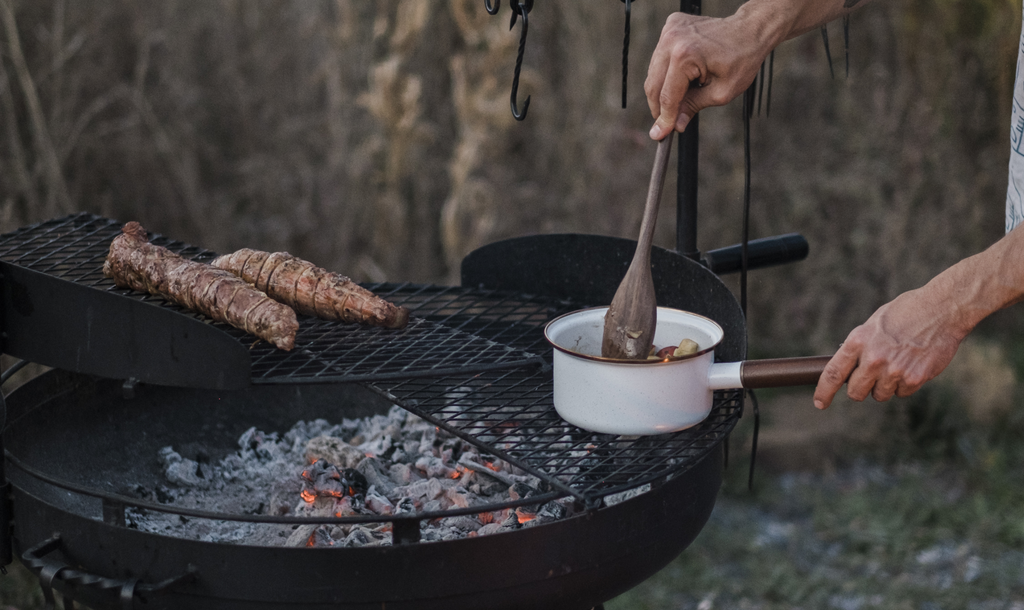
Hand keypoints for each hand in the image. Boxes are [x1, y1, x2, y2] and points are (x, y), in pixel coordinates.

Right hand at [644, 12, 773, 139]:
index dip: (664, 119)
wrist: (750, 29)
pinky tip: (684, 74)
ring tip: (684, 94)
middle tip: (667, 123)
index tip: (658, 136)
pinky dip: (667, 71)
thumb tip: (675, 125)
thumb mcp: (721, 92)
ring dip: (663, 88)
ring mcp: (669, 31)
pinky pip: (660, 58)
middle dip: (659, 107)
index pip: (667, 96)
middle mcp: (672, 40)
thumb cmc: (742, 59)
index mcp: (685, 56)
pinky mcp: (670, 26)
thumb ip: (693, 107)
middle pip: (654, 85)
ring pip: (654, 72)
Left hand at [812, 287, 967, 409]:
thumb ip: (859, 346)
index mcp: (858, 341)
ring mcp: (894, 370)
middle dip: (860, 389)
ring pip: (880, 395)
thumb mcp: (874, 324)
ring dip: (885, 386)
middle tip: (870, 377)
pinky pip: (902, 393)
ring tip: (897, 363)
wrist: (942, 309)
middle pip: (856, 392)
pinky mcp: (915, 378)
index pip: (833, 373)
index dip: (824, 391)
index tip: (820, 403)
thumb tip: (847, 367)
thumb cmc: (906, 312)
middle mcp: (873, 358)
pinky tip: (912, 364)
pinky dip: (905, 384)